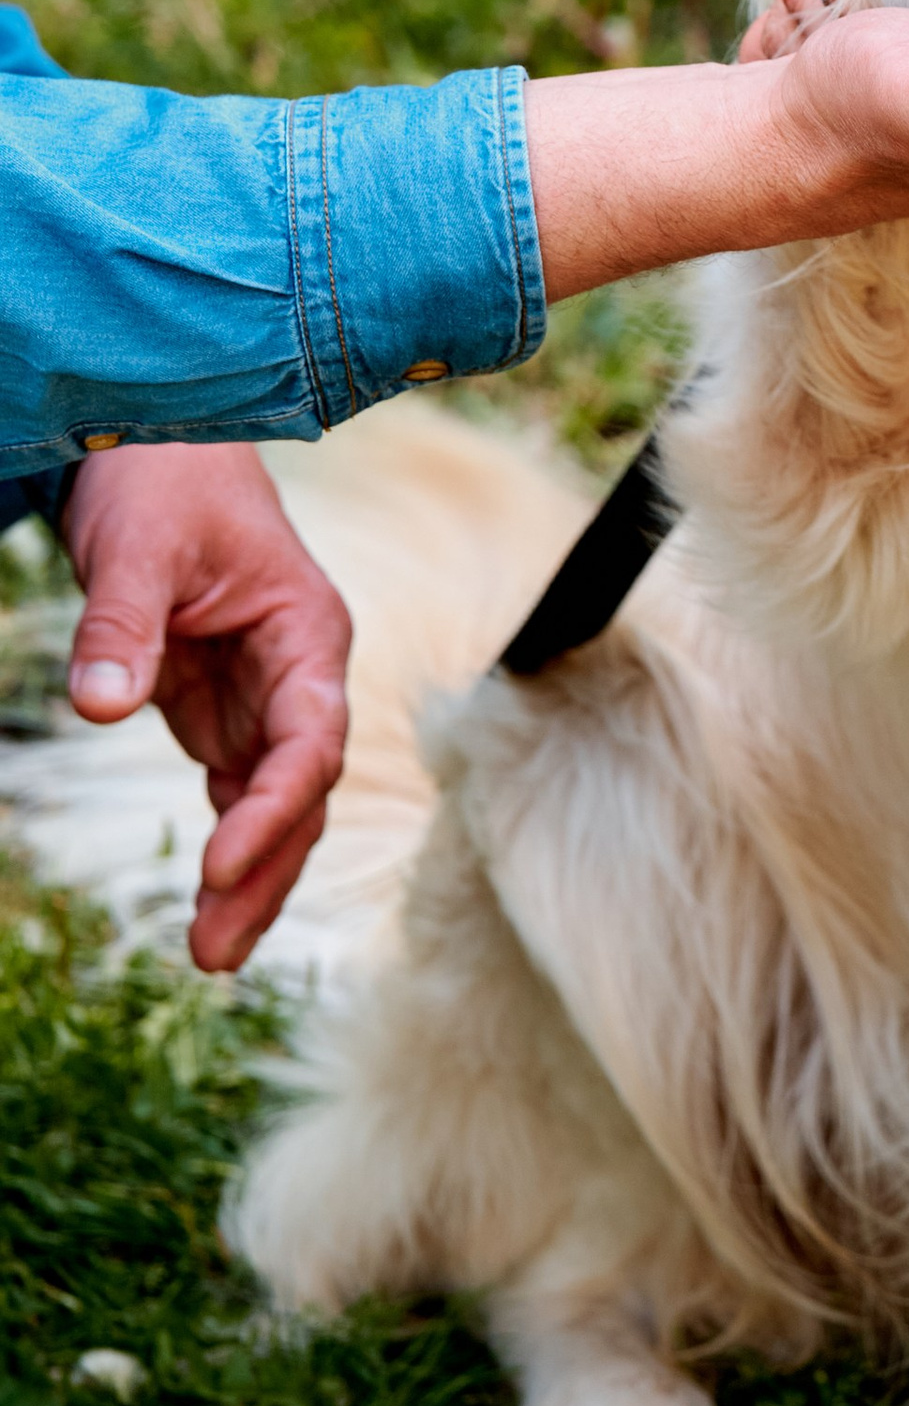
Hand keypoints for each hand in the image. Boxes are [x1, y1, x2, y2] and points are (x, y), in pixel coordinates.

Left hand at [58, 444, 350, 974]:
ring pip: (277, 805)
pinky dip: (230, 849)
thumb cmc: (162, 484)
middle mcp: (302, 675)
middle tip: (213, 951)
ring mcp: (267, 699)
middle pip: (303, 790)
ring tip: (210, 955)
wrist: (162, 451)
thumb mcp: (135, 545)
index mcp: (308, 632)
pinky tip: (209, 907)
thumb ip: (122, 626)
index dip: (273, 807)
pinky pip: (241, 793)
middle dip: (266, 872)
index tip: (220, 864)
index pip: (312, 737)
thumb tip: (98, 710)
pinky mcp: (228, 712)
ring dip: (252, 877)